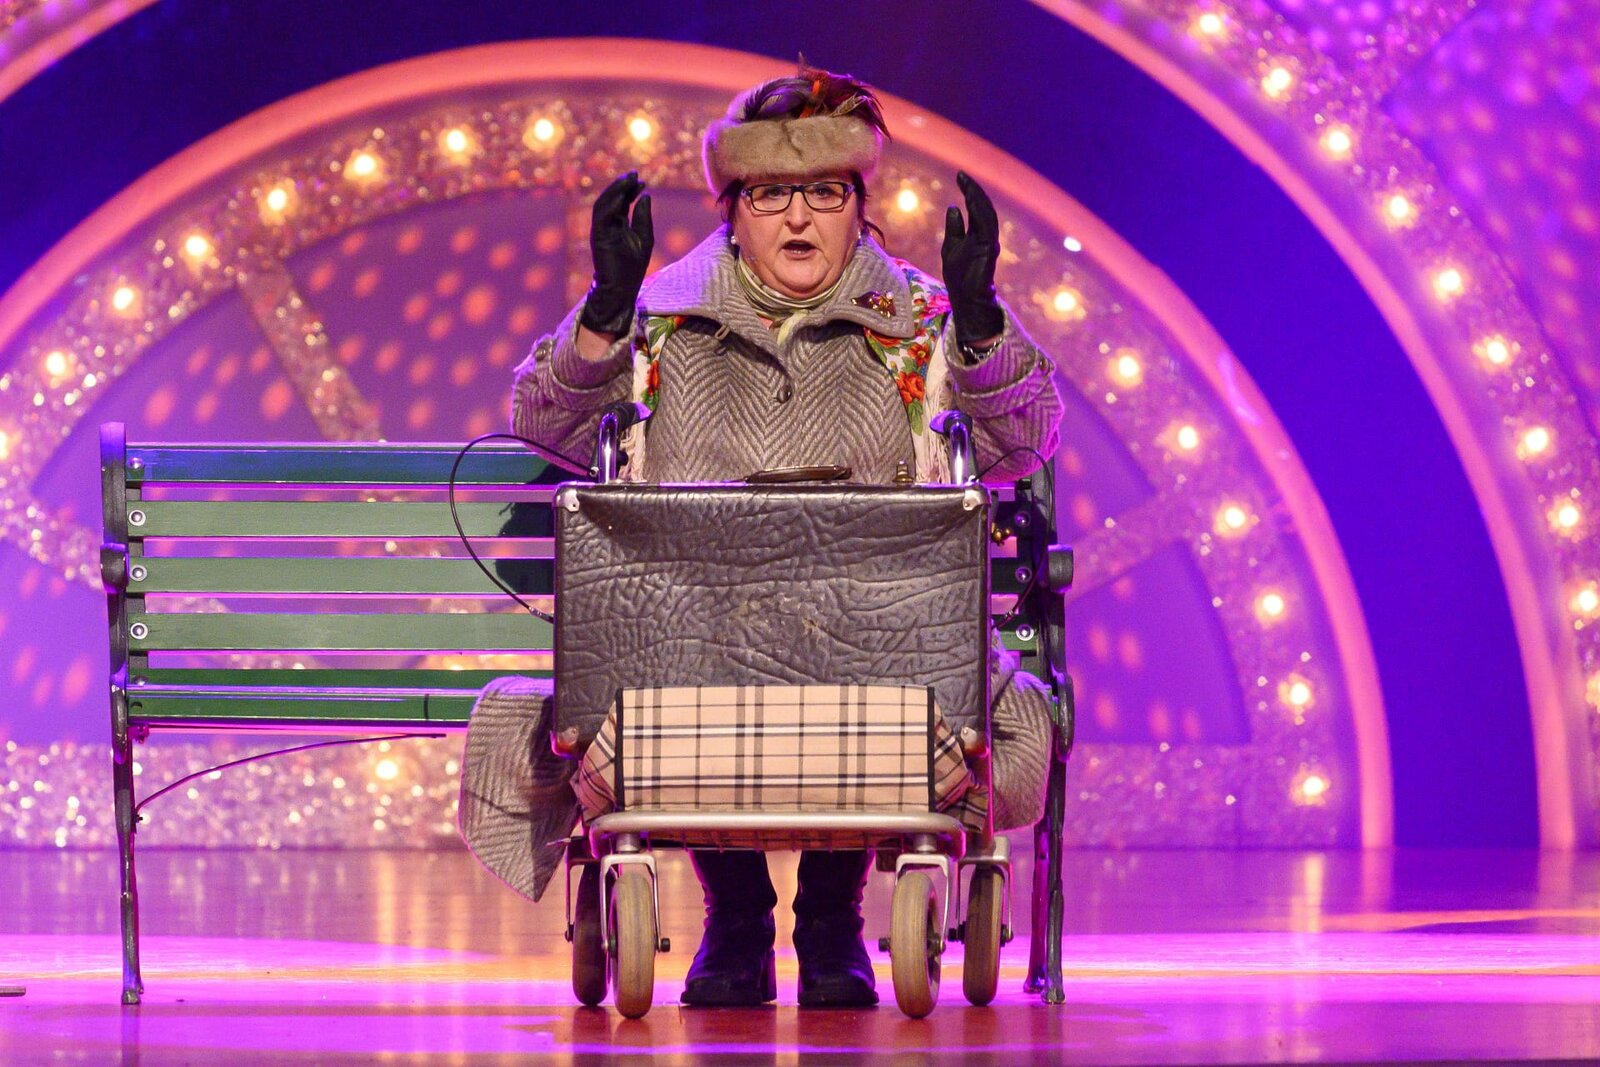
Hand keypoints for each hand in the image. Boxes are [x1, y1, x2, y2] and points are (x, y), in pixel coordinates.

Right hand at [579, 171, 653, 335]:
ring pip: (604, 204)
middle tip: (634, 174)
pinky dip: (610, 206)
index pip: (622, 201)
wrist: (622, 289)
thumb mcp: (644, 238)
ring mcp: (601, 230)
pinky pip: (601, 217)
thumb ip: (643, 217)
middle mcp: (607, 224)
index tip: (642, 180)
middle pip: (612, 199)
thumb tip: (645, 196)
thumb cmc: (633, 267)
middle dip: (622, 185)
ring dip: (615, 191)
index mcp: (618, 223)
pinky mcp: (597, 237)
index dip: (630, 189)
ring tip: (628, 180)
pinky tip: (622, 198)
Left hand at [940, 171, 1004, 349]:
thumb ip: (954, 228)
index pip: (975, 208)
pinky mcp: (989, 251)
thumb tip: (953, 207)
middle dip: (974, 190)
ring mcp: (990, 243)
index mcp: (978, 234)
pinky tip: (971, 203)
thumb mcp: (951, 247)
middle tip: (963, 175)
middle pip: (983, 208)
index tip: (960, 176)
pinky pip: (986, 229)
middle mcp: (986, 236)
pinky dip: (980, 214)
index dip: (969, 191)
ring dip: (977, 198)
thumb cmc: (960, 277)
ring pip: (987, 215)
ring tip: (967, 184)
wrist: (967, 300)